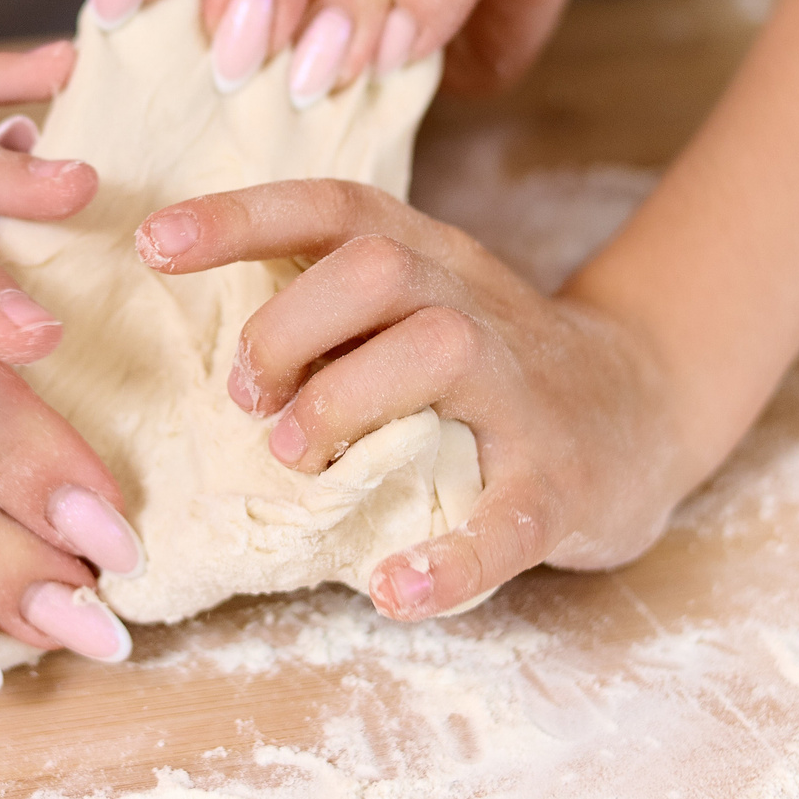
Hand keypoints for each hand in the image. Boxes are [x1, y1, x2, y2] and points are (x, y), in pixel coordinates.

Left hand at [135, 180, 702, 619]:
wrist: (644, 408)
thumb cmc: (488, 365)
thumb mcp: (415, 306)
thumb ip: (325, 305)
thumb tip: (191, 340)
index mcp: (428, 262)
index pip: (333, 209)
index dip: (240, 216)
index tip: (153, 244)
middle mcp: (475, 307)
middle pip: (375, 267)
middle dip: (287, 326)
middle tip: (244, 397)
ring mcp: (523, 393)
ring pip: (439, 350)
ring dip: (343, 403)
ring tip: (296, 460)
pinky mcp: (560, 484)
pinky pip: (507, 518)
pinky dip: (448, 562)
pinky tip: (391, 589)